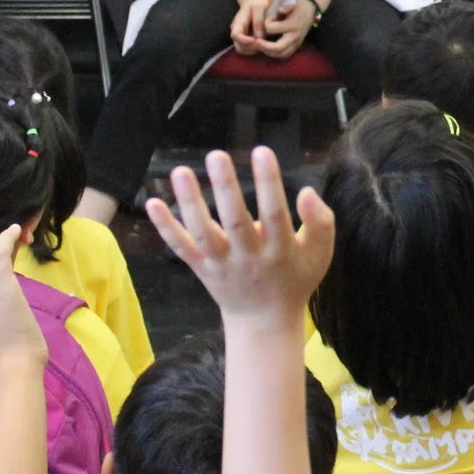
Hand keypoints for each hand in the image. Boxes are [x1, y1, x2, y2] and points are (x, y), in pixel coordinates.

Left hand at [146, 147, 334, 328]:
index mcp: (280, 251)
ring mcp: (221, 264)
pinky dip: (165, 228)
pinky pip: (181, 248)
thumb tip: (306, 191)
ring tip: (180, 171)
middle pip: (235, 223)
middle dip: (225, 189)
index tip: (262, 151)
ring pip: (203, 234)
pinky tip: (151, 202)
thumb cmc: (295, 278)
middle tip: (216, 155)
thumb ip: (321, 222)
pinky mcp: (201, 268)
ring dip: (190, 203)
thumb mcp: (320, 254)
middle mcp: (248, 258)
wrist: (264, 321)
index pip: (275, 214)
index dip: (269, 183)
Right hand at [230, 0, 271, 54]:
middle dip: (250, 48)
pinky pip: (248, 49)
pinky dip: (255, 50)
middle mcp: (237, 31)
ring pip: (243, 50)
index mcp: (238, 22)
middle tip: (262, 44)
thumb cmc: (256, 1)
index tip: (254, 40)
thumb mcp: (258, 7)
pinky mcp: (246, 38)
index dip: (244, 40)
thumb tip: (259, 37)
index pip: (235, 35)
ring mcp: (241, 36)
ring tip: (264, 44)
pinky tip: (263, 43)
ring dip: (253, 50)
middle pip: (239, 46)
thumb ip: (258, 21)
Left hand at [256, 0, 315, 58]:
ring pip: (281, 54)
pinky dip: (275, 54)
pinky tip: (268, 49)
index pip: (272, 29)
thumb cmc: (299, 5)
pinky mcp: (296, 46)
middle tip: (256, 42)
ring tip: (260, 46)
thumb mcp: (292, 3)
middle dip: (264, 47)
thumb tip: (279, 10)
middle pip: (278, 48)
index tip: (268, 19)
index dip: (266, 24)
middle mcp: (294, 36)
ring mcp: (296, 43)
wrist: (312, 9)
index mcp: (292, 25)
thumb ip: (285, 7)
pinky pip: (285, 55)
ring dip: (268, 52)